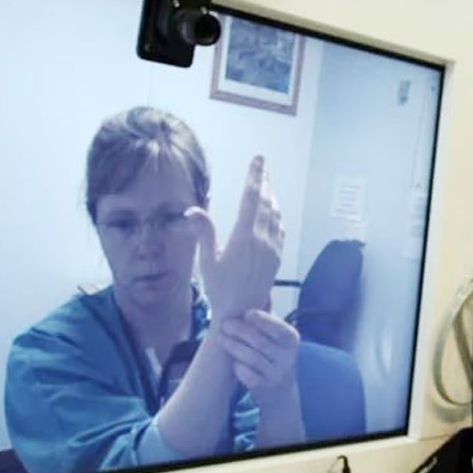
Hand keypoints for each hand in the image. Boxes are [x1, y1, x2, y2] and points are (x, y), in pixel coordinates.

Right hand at [187, 156, 283, 318]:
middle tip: (262, 168)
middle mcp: (263, 239)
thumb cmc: (220, 287)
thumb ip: (204, 231)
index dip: (255, 176)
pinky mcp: (277, 256)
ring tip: (266, 186)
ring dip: (271, 198)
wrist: (242, 311)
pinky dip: (276, 215)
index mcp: (245, 236)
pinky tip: (273, 213)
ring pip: (276, 214)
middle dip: (264, 182)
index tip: (259, 160)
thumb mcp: (207, 259)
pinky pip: (280, 229)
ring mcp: (273, 247)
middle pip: (266, 202)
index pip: (252, 198)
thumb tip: (192, 210)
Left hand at [218, 308, 300, 406]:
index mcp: (292, 340)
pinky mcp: (264, 387)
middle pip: (260, 342)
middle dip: (240, 331)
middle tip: (224, 324)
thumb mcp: (279, 338)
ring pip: (251, 357)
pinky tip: (231, 360)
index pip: (278, 329)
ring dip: (233, 346)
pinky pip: (247, 375)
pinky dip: (237, 366)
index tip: (246, 313)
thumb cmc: (275, 356)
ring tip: (221, 337)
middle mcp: (288, 357)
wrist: (281, 393)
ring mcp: (276, 374)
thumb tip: (260, 293)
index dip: (263, 320)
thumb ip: (269, 320)